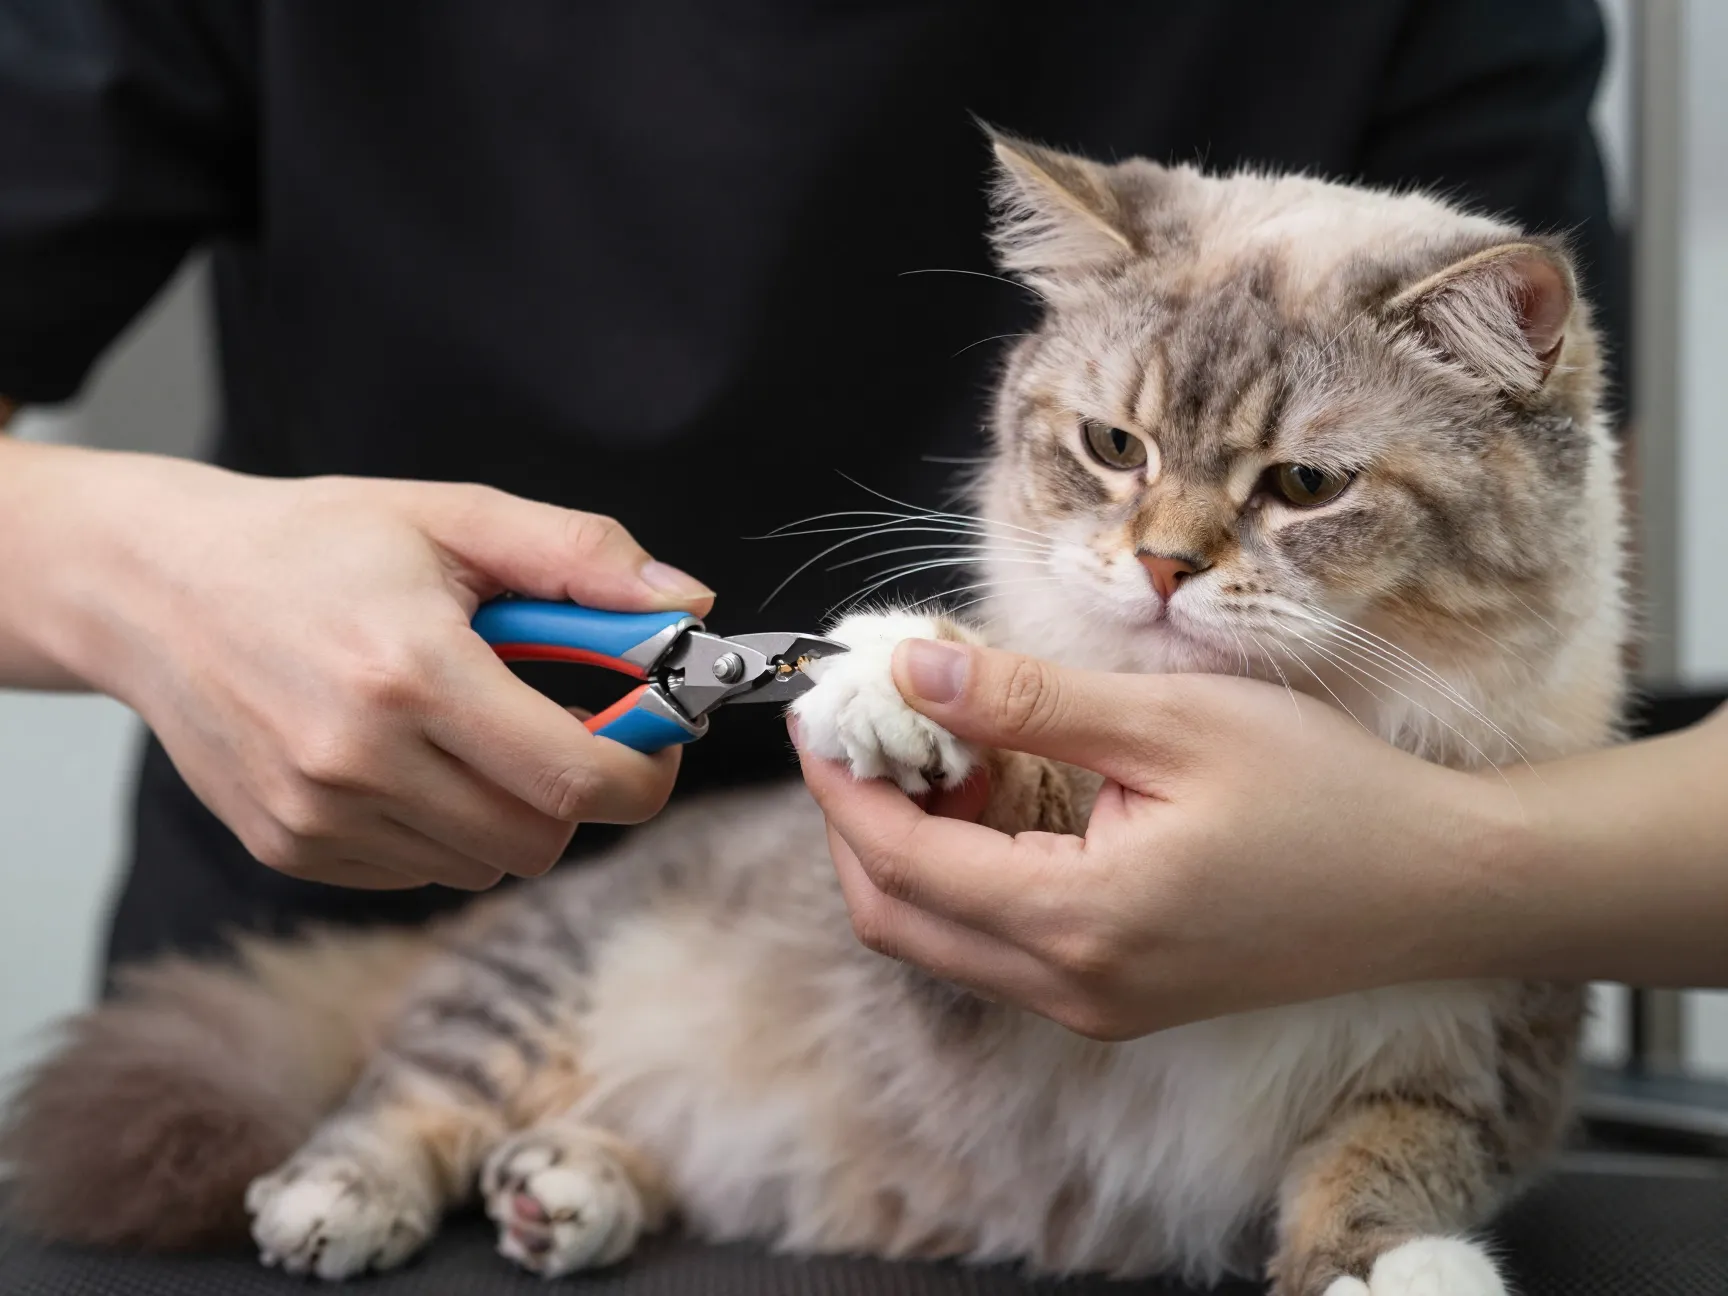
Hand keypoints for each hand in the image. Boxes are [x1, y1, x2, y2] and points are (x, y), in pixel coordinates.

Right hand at [35, 451, 714, 889]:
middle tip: (567, 726)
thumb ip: (582, 559)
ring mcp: (318, 815)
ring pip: (487, 862)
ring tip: (470, 727)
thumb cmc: (311, 543)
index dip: (646, 769)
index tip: (655, 736)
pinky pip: (420, 869)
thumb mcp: (454, 517)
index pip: (577, 777)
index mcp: (413, 670)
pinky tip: (409, 756)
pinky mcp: (289, 848)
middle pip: (543, 837)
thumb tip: (691, 606)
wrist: (152, 585)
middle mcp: (359, 758)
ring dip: (511, 808)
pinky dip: (444, 826)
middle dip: (581, 789)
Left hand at [794, 639, 1516, 1039]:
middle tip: (868, 729)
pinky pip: (998, 950)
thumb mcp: (1170, 722)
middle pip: (897, 917)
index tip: (822, 712)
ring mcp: (1094, 1007)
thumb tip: (911, 668)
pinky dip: (966, 878)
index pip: (899, 861)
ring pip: (940, 940)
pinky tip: (997, 802)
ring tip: (937, 750)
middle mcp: (1072, 988)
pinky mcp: (1118, 1002)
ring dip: (910, 850)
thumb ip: (1027, 701)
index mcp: (1079, 922)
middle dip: (858, 821)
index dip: (841, 784)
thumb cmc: (1324, 794)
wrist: (1437, 888)